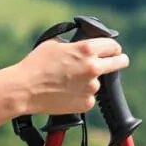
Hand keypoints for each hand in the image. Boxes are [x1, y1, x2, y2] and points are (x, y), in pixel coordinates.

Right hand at [9, 37, 128, 115]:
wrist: (25, 88)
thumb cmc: (36, 64)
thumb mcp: (55, 42)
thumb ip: (73, 42)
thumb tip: (81, 42)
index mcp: (87, 49)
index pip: (113, 46)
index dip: (113, 47)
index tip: (112, 50)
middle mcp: (93, 68)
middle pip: (120, 62)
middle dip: (118, 60)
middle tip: (112, 62)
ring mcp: (91, 87)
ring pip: (99, 81)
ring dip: (91, 80)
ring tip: (70, 80)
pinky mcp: (86, 103)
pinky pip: (89, 96)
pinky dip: (82, 94)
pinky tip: (67, 91)